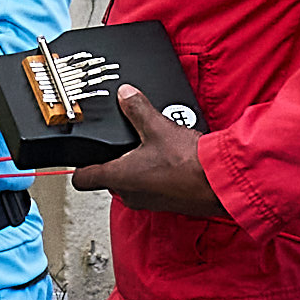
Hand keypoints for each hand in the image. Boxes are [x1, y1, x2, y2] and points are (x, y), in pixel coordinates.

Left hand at [85, 83, 223, 217]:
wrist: (220, 182)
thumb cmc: (189, 163)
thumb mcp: (158, 126)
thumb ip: (137, 109)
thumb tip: (126, 95)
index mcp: (119, 177)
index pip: (82, 180)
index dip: (79, 166)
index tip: (82, 157)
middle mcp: (130, 195)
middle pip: (109, 180)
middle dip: (115, 162)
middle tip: (125, 144)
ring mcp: (149, 202)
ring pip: (132, 185)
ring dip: (138, 170)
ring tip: (152, 150)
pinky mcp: (167, 204)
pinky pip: (152, 190)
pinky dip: (156, 177)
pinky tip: (170, 162)